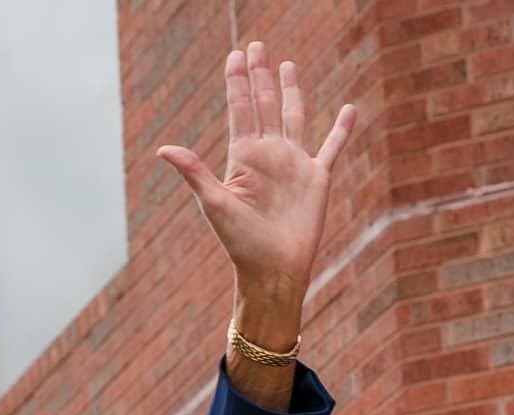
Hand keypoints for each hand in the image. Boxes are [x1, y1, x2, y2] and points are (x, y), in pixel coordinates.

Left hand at [157, 43, 355, 307]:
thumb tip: (163, 149)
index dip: (237, 83)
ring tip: (288, 64)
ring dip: (291, 90)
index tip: (235, 55)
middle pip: (265, 105)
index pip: (240, 110)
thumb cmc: (241, 243)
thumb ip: (194, 172)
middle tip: (256, 45)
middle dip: (260, 76)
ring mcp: (294, 164)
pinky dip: (342, 129)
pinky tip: (349, 110)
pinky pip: (332, 147)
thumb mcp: (215, 204)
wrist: (273, 270)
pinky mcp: (318, 178)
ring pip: (294, 116)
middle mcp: (268, 155)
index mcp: (243, 158)